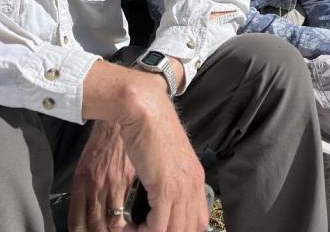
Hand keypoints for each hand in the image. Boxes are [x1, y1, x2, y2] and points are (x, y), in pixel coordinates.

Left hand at [69, 120, 135, 231]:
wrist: (116, 123)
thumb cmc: (100, 144)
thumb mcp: (84, 166)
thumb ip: (84, 192)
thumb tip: (86, 215)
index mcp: (81, 182)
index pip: (76, 222)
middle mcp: (96, 187)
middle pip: (95, 227)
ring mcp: (114, 185)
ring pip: (113, 223)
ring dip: (114, 230)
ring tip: (117, 229)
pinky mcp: (130, 181)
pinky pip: (128, 210)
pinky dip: (128, 220)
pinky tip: (128, 221)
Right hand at [82, 62, 207, 231]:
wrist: (145, 109)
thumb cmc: (149, 129)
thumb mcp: (165, 157)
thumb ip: (168, 179)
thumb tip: (158, 200)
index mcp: (196, 179)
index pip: (198, 221)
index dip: (181, 230)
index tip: (160, 228)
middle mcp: (194, 185)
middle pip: (189, 229)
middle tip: (143, 231)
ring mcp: (182, 188)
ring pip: (174, 231)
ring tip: (133, 230)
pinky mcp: (166, 188)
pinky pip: (158, 226)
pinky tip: (130, 227)